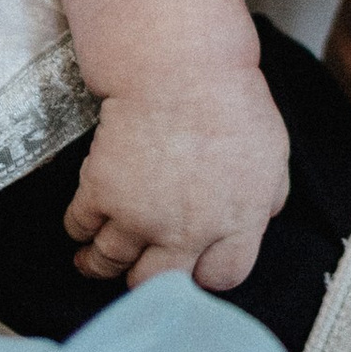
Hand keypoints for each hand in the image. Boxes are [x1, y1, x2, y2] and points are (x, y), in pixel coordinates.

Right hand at [63, 75, 289, 292]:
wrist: (178, 68)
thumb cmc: (230, 100)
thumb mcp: (271, 153)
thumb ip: (265, 197)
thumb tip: (261, 218)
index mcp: (237, 223)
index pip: (223, 277)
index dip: (204, 272)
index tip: (191, 263)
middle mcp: (188, 231)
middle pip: (156, 283)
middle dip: (143, 279)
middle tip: (135, 267)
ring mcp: (141, 217)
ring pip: (109, 262)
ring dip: (98, 262)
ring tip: (91, 259)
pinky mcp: (101, 194)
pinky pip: (79, 227)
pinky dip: (78, 226)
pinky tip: (84, 221)